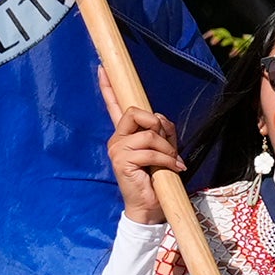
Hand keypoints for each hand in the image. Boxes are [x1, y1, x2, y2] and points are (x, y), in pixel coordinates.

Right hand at [101, 65, 181, 227]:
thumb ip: (163, 130)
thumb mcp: (165, 149)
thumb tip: (158, 118)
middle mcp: (116, 139)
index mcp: (124, 135)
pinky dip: (166, 160)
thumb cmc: (157, 178)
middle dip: (156, 125)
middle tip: (167, 145)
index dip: (108, 87)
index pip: (114, 106)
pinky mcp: (122, 161)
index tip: (102, 67)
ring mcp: (117, 150)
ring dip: (167, 149)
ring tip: (172, 163)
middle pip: (135, 112)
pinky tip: (172, 169)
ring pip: (148, 134)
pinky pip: (150, 151)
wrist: (150, 207)